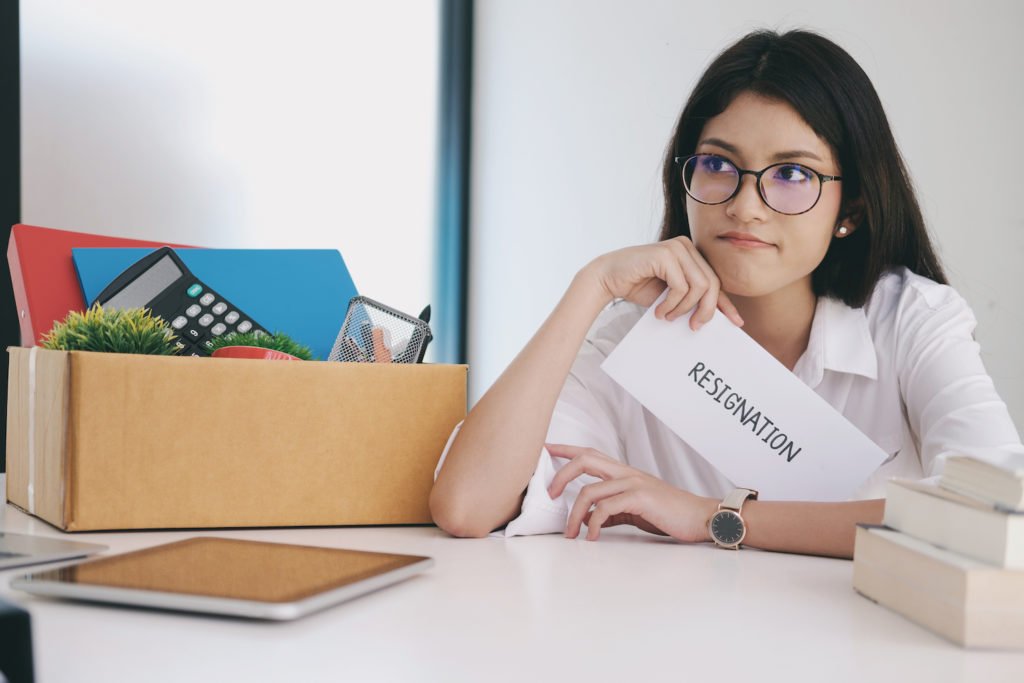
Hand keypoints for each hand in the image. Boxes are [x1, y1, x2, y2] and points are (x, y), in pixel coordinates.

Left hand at [545, 444, 717, 541]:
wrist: (701, 517)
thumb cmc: (670, 514)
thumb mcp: (634, 510)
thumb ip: (610, 512)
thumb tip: (586, 519)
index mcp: (624, 473)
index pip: (589, 454)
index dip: (565, 450)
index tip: (545, 449)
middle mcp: (626, 472)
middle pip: (585, 460)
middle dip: (561, 474)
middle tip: (549, 494)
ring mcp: (633, 482)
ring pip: (590, 489)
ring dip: (574, 514)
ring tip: (569, 532)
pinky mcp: (640, 497)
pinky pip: (605, 508)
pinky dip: (593, 524)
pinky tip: (592, 537)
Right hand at [581, 236, 742, 330]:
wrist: (607, 277)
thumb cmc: (638, 286)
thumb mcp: (671, 296)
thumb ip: (690, 299)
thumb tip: (713, 316)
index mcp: (691, 254)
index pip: (715, 280)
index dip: (726, 303)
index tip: (737, 322)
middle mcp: (686, 246)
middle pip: (712, 284)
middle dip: (706, 310)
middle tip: (693, 327)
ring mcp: (676, 248)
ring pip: (700, 286)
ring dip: (684, 308)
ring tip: (667, 316)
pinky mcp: (665, 254)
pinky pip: (681, 286)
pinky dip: (671, 304)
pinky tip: (659, 310)